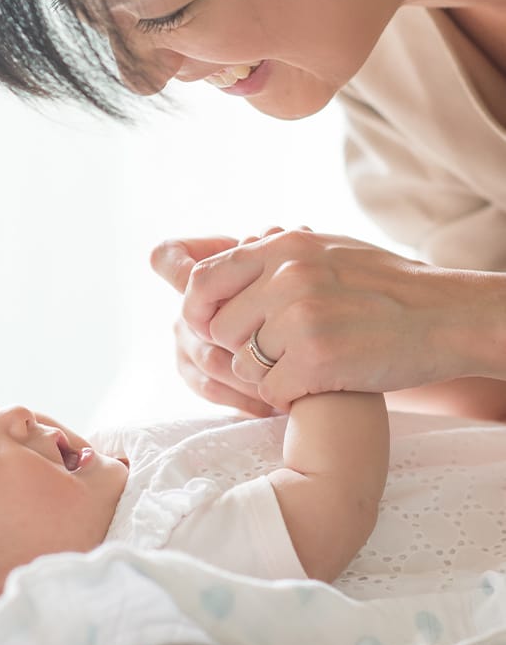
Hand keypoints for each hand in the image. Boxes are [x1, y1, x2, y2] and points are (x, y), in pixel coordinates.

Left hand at [154, 229, 496, 411]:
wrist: (446, 316)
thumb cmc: (387, 285)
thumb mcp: (328, 248)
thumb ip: (277, 252)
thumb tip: (234, 247)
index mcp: (284, 247)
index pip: (205, 278)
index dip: (198, 310)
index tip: (210, 329)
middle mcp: (286, 276)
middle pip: (219, 328)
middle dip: (240, 348)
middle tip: (274, 355)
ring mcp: (300, 318)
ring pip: (242, 364)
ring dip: (265, 375)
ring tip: (302, 367)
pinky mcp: (317, 360)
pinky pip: (271, 391)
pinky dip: (289, 397)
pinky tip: (317, 385)